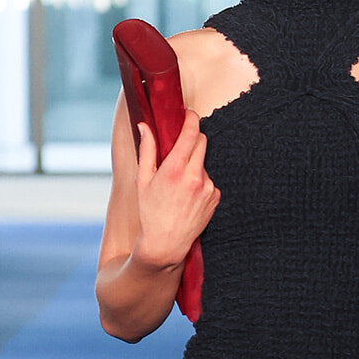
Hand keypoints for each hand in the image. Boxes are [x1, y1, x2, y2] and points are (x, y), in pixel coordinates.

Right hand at [134, 109, 219, 270]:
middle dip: (193, 138)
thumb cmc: (150, 212)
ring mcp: (208, 187)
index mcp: (174, 169)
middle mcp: (195, 176)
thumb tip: (144, 125)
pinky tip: (188, 197)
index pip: (191, 132)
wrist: (166, 244)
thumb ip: (146, 150)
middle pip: (202, 141)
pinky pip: (209, 180)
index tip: (188, 113)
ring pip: (204, 162)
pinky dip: (200, 182)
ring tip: (179, 185)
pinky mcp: (215, 197)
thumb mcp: (142, 180)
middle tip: (180, 147)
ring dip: (194, 165)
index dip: (191, 118)